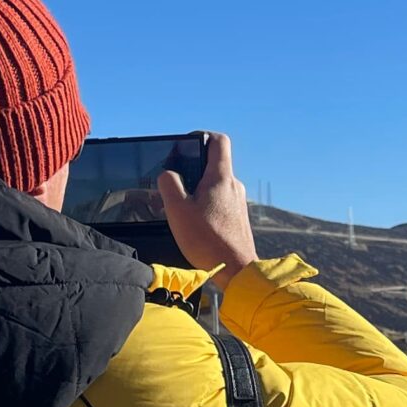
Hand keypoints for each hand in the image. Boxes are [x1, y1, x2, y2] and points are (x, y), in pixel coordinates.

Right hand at [160, 132, 257, 289]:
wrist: (237, 271)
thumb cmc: (208, 241)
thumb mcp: (178, 210)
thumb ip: (169, 186)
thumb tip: (167, 174)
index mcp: (221, 177)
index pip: (218, 141)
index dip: (201, 136)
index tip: (185, 144)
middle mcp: (234, 186)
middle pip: (214, 164)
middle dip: (193, 169)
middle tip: (175, 182)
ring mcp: (238, 202)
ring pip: (216, 185)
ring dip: (199, 190)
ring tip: (182, 206)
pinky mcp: (238, 218)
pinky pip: (221, 202)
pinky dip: (207, 204)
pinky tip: (195, 221)